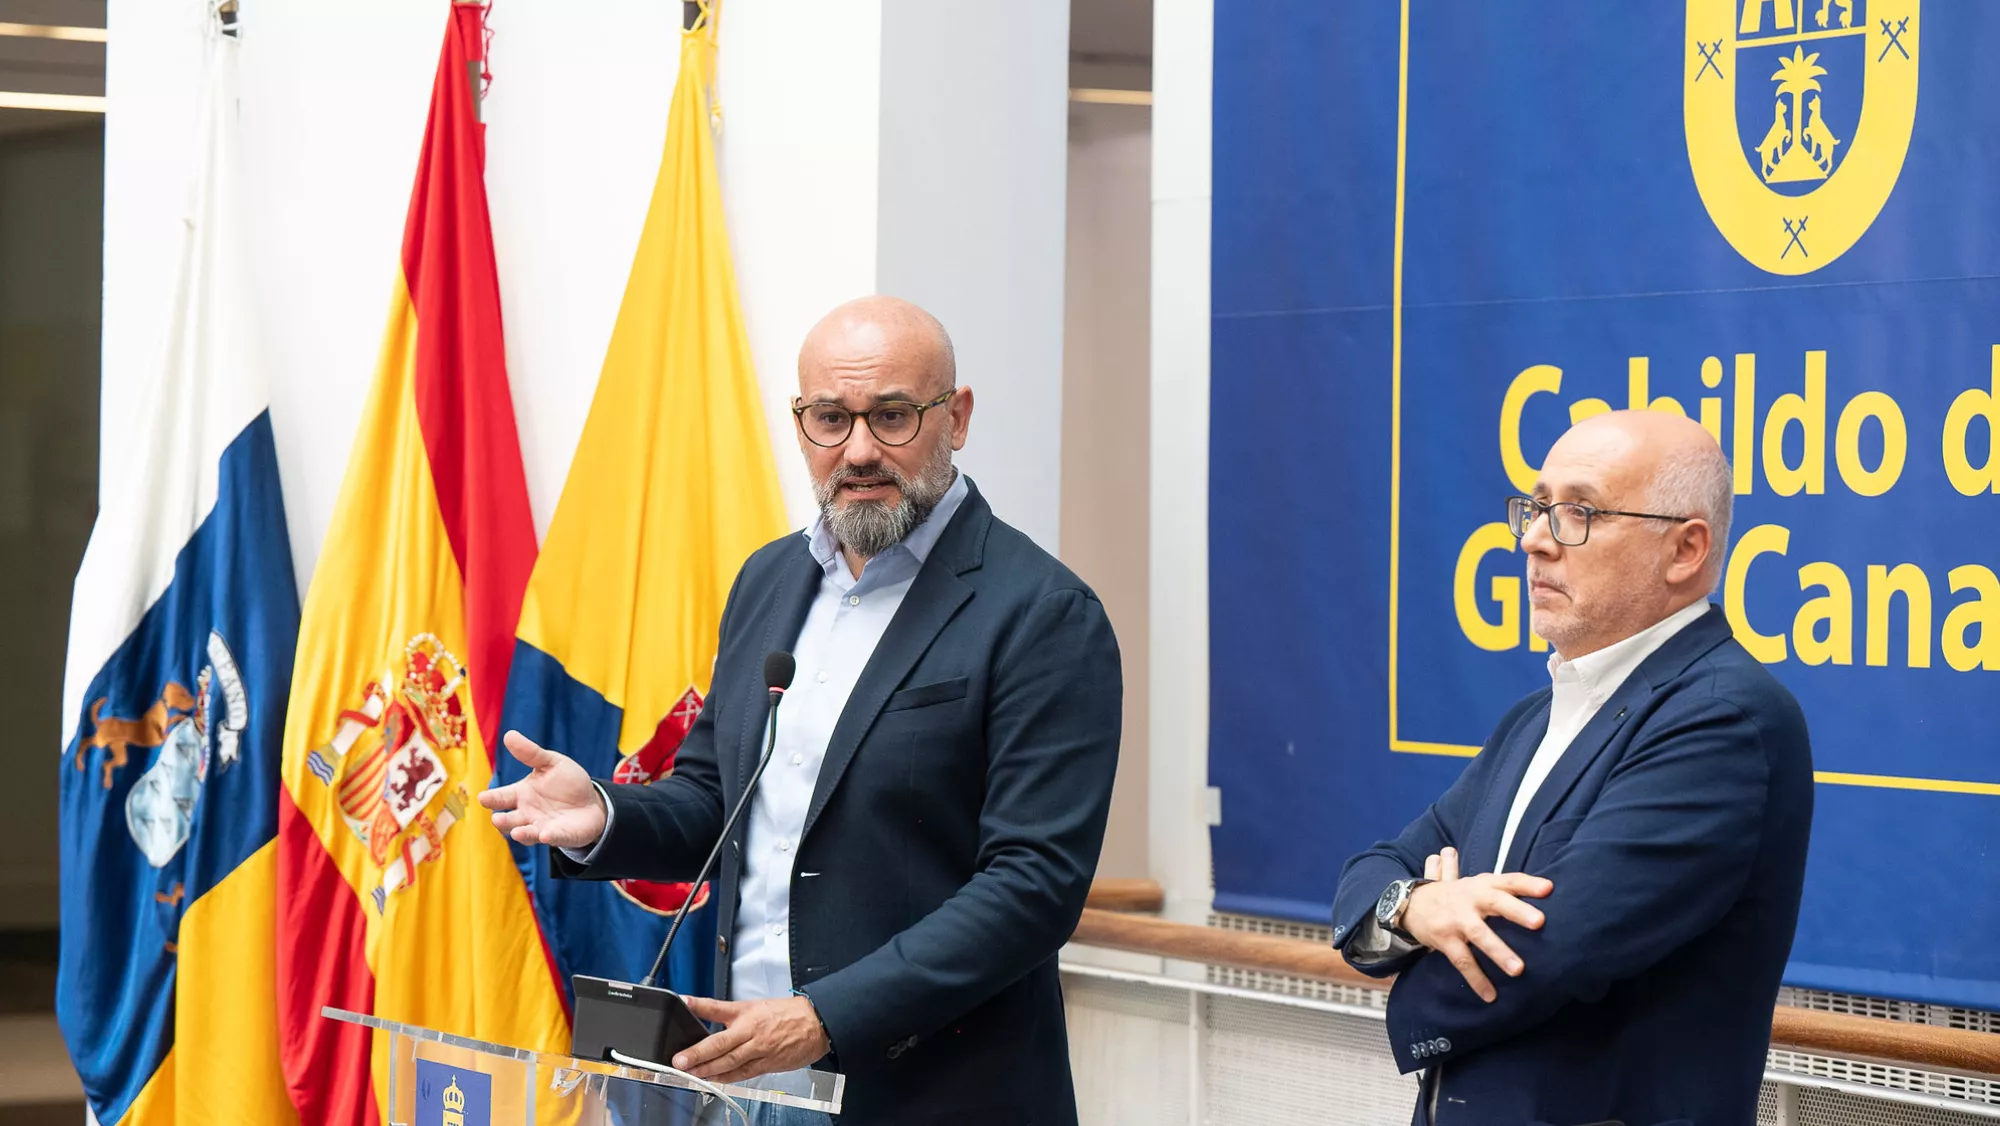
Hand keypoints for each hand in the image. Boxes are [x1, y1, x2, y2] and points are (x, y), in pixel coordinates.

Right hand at [476, 731, 606, 847]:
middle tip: (497, 818)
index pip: (500, 797)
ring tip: (516, 832)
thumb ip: (531, 753)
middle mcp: (527, 814)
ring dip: (521, 833)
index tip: (483, 798)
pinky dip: (548, 837)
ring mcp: (541, 827)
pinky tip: (545, 835)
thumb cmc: (566, 782)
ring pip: (526, 833)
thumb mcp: (551, 763)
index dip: (491, 798)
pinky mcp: (559, 836)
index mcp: (520, 794)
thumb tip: (509, 734)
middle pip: (509, 820)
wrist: (592, 801)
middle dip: (502, 821)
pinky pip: (553, 838)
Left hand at [672, 995, 830, 1083]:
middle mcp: (751, 1031)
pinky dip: (727, 1078)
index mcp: (748, 1012)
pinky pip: (743, 1073)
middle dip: (698, 1053)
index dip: (700, 1004)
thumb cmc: (788, 1014)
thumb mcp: (758, 1005)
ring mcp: (759, 1050)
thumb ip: (732, 1013)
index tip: (684, 1001)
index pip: (719, 1007)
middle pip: (720, 1043)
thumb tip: (710, 1018)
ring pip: (729, 1063)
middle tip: (680, 1061)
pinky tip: (715, 1080)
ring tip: (691, 1074)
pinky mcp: (766, 1065)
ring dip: (708, 1070)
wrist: (817, 1025)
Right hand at [1403, 846, 1551, 1002]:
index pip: (1507, 880)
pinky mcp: (1444, 939)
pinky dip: (1477, 979)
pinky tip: (1490, 995)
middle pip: (1495, 902)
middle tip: (1539, 922)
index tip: (1549, 889)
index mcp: (1480, 885)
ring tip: (1518, 970)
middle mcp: (1469, 898)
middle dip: (1517, 911)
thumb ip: (1502, 882)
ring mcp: (1456, 919)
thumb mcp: (1473, 882)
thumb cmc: (1452, 895)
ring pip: (1479, 934)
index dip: (1527, 884)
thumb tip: (1546, 883)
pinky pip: (1463, 961)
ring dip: (1498, 951)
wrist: (1408, 903)